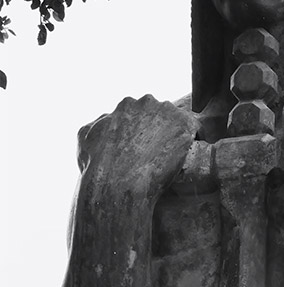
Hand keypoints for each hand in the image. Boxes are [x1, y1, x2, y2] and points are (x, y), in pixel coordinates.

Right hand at [78, 95, 197, 198]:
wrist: (117, 184)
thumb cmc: (98, 166)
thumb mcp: (85, 138)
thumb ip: (98, 123)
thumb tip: (106, 119)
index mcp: (127, 104)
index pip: (142, 111)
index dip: (145, 129)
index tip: (146, 145)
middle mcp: (148, 102)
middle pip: (162, 113)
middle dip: (161, 129)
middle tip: (159, 151)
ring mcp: (168, 112)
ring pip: (178, 120)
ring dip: (177, 134)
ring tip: (173, 156)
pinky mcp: (184, 126)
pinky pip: (196, 129)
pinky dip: (195, 140)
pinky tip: (188, 154)